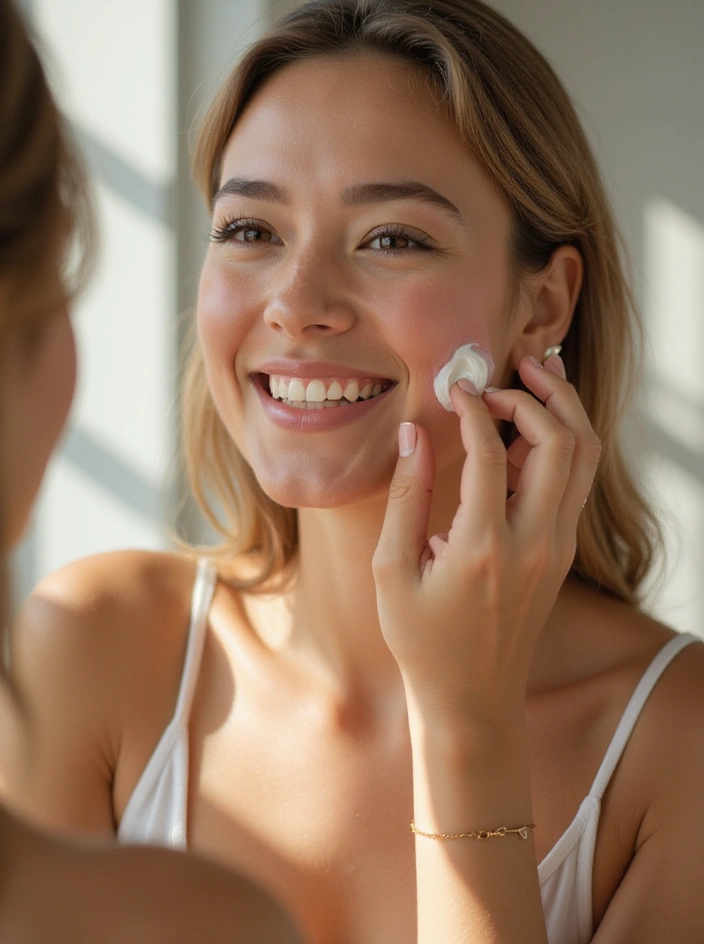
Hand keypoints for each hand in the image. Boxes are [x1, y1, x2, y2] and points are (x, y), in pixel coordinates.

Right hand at [372, 354, 600, 728]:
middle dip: (538, 393)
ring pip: (583, 458)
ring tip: (535, 378)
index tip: (452, 388)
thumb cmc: (422, 639)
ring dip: (563, 411)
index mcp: (484, 547)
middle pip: (564, 442)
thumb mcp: (392, 570)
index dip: (472, 406)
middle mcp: (534, 543)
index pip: (491, 450)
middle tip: (505, 371)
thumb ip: (406, 495)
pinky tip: (529, 428)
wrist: (472, 697)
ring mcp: (555, 548)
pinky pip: (574, 483)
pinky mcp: (560, 552)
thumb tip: (414, 433)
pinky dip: (562, 443)